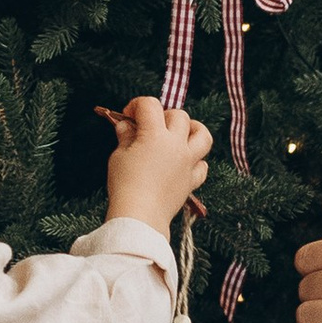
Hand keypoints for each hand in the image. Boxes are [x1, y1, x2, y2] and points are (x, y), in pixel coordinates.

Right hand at [101, 95, 212, 235]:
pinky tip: (183, 163)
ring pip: (203, 135)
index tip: (128, 116)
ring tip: (179, 135)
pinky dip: (196, 161)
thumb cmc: (125, 185)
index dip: (136, 105)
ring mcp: (188, 162)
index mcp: (156, 135)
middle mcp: (176, 145)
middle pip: (179, 116)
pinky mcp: (192, 181)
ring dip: (192, 130)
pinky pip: (203, 165)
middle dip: (163, 116)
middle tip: (149, 127)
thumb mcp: (118, 156)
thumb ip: (125, 136)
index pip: (150, 105)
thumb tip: (126, 125)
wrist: (140, 217)